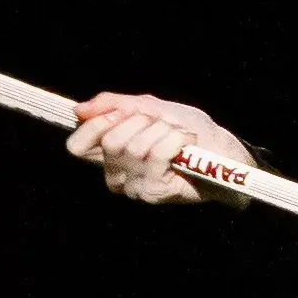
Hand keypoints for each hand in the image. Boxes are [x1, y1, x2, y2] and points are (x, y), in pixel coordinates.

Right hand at [63, 92, 252, 205]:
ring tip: (179, 135)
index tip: (123, 113)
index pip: (77, 145)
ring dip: (164, 130)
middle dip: (141, 122)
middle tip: (162, 124)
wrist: (221, 150)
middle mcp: (115, 175)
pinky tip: (186, 144)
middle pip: (110, 141)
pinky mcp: (154, 192)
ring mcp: (133, 187)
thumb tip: (79, 109)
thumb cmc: (185, 129)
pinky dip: (176, 140)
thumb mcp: (148, 108)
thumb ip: (113, 105)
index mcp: (107, 155)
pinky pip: (156, 154)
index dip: (97, 124)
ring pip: (135, 146)